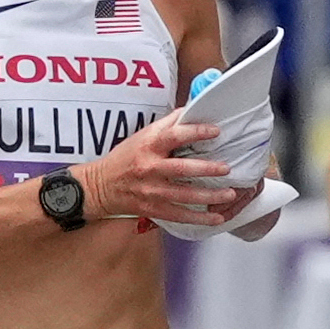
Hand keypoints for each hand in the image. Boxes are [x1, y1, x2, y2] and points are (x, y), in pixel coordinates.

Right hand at [80, 112, 233, 228]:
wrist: (100, 187)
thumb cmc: (124, 158)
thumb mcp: (142, 136)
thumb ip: (167, 125)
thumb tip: (191, 110)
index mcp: (149, 147)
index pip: (174, 136)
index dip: (196, 132)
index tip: (215, 131)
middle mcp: (150, 168)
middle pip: (182, 169)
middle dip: (207, 169)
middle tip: (227, 168)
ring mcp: (152, 191)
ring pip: (184, 195)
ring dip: (209, 196)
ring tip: (229, 193)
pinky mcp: (153, 209)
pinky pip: (180, 215)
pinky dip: (200, 218)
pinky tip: (216, 217)